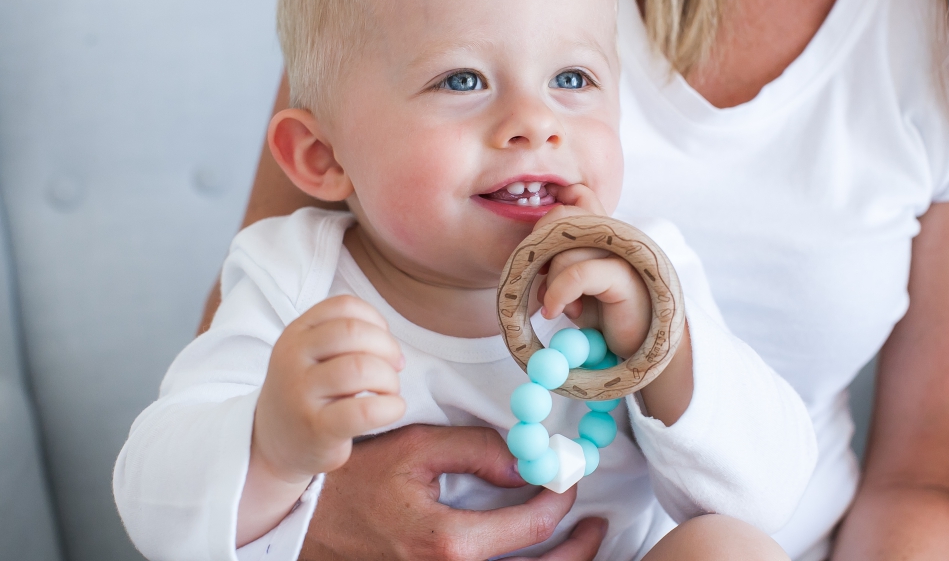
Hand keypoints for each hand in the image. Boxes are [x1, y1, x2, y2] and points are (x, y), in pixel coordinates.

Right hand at [238, 296, 405, 544]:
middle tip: (394, 368)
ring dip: (389, 379)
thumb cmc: (308, 393)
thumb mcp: (313, 355)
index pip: (343, 306)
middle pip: (353, 332)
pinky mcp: (317, 428)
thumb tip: (394, 352)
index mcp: (296, 333)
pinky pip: (365, 410)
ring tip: (388, 392)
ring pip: (361, 368)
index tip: (381, 343)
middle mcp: (292, 358)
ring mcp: (301, 394)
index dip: (375, 321)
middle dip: (387, 348)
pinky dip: (391, 407)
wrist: (274, 444)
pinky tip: (391, 410)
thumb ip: (346, 339)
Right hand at [300, 425, 607, 560]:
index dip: (561, 499)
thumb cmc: (354, 481)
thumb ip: (478, 451)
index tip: (567, 477)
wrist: (302, 521)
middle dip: (579, 551)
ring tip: (578, 545)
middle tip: (597, 526)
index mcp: (448, 545)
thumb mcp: (415, 449)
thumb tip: (528, 464)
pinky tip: (531, 557)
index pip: (533, 528)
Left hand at [537, 184, 692, 426]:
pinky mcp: (624, 276)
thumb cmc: (604, 315)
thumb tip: (532, 252)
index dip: (550, 214)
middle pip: (563, 215)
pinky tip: (556, 312)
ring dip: (551, 282)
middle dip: (541, 246)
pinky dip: (557, 293)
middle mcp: (616, 235)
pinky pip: (577, 273)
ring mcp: (622, 253)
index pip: (576, 196)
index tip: (540, 251)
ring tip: (562, 306)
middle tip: (542, 278)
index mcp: (604, 231)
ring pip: (564, 249)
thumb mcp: (575, 285)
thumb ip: (558, 261)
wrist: (638, 349)